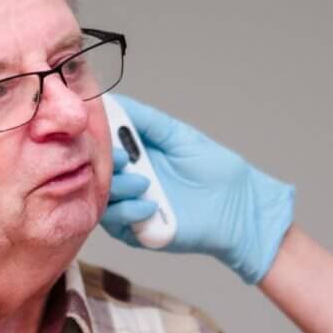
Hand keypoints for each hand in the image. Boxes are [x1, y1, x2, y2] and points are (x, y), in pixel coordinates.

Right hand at [100, 96, 294, 284]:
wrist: (239, 207)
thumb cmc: (215, 170)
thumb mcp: (177, 135)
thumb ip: (145, 119)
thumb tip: (110, 100)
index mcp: (133, 152)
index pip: (99, 142)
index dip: (95, 135)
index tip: (98, 128)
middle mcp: (125, 177)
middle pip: (93, 169)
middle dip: (103, 162)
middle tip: (123, 158)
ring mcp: (129, 204)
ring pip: (99, 196)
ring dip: (117, 187)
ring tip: (144, 182)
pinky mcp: (136, 231)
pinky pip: (115, 223)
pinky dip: (128, 212)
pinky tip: (151, 206)